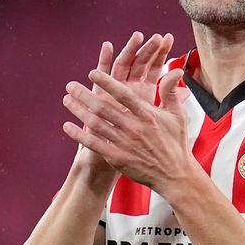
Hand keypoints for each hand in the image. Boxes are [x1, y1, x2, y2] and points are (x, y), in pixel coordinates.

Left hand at [63, 54, 194, 192]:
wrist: (174, 174)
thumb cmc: (175, 142)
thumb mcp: (177, 114)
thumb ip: (170, 91)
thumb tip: (175, 70)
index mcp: (147, 115)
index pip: (123, 95)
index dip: (107, 83)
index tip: (92, 73)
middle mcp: (134, 128)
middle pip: (104, 108)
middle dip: (84, 95)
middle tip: (70, 85)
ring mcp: (124, 144)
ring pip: (96, 124)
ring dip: (78, 111)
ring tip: (67, 100)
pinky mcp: (117, 158)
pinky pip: (94, 144)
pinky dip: (79, 135)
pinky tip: (67, 126)